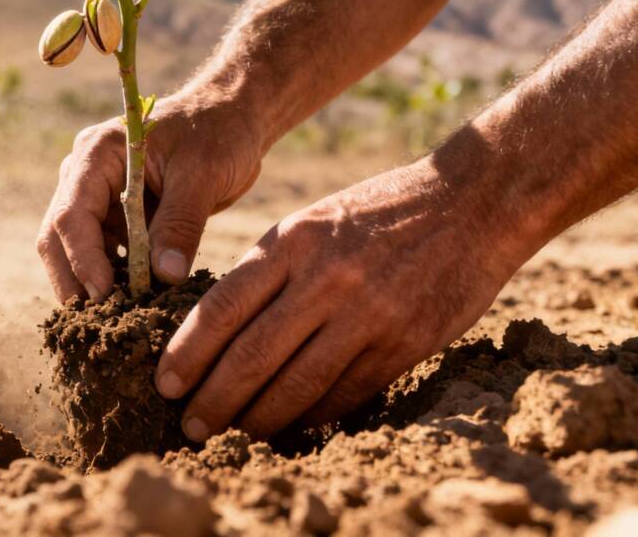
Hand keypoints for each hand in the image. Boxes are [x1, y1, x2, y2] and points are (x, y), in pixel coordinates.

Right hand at [37, 90, 264, 302]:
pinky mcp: (113, 218)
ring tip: (117, 322)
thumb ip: (181, 224)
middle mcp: (84, 175)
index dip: (83, 258)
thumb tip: (163, 278)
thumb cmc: (217, 134)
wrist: (231, 121)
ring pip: (74, 252)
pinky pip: (102, 256)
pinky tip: (134, 306)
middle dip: (74, 281)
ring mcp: (96, 198)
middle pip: (58, 237)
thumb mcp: (203, 175)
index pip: (73, 214)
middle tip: (96, 324)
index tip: (105, 294)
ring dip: (91, 286)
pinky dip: (113, 281)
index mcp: (97, 154)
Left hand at [153, 157, 529, 439]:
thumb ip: (271, 269)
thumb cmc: (379, 211)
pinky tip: (290, 425)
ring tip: (232, 435)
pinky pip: (345, 393)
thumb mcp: (314, 221)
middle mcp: (325, 278)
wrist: (472, 202)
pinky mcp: (404, 343)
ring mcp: (367, 314)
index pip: (221, 308)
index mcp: (293, 241)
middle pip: (251, 356)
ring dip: (257, 420)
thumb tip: (220, 330)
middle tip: (189, 425)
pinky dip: (311, 415)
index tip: (165, 382)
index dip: (187, 353)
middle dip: (213, 400)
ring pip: (296, 385)